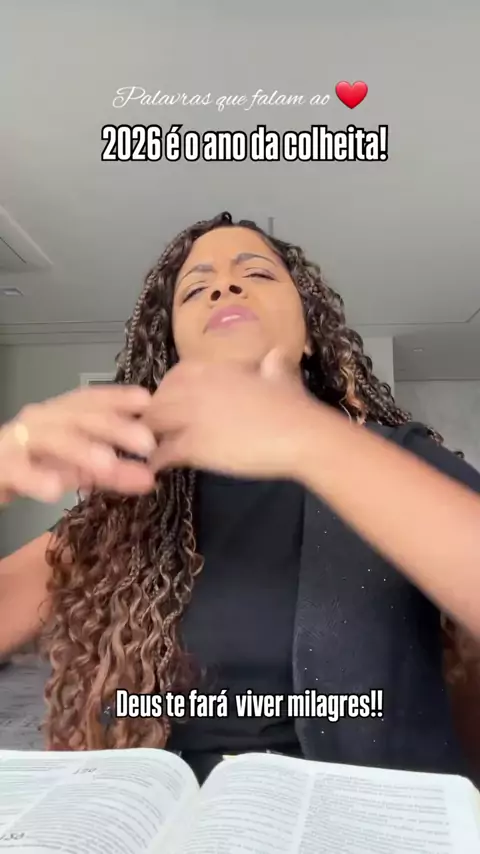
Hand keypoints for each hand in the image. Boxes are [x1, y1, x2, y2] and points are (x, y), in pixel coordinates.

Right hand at [0, 385, 156, 502]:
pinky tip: (54, 489)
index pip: (90, 400)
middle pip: (78, 416)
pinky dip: (35, 478)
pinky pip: (18, 470)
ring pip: (51, 438)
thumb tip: (151, 479)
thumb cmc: (34, 467)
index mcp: (59, 415)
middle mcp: (40, 421)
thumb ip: (114, 473)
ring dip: (81, 449)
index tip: (146, 401)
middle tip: (146, 443)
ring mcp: (18, 442)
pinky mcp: (1, 467)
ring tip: (109, 463)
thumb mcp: (78, 470)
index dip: (117, 397)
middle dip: (113, 427)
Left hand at [143, 351, 319, 479]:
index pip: (175, 376)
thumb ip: (272, 364)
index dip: (169, 392)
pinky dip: (156, 460)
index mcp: (215, 369)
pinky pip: (163, 451)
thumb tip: (275, 355)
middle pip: (158, 399)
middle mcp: (197, 388)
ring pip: (153, 422)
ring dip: (148, 436)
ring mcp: (192, 415)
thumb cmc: (294, 406)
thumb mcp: (281, 375)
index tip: (171, 405)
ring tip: (147, 451)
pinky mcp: (193, 444)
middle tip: (153, 432)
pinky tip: (156, 469)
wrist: (299, 434)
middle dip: (152, 414)